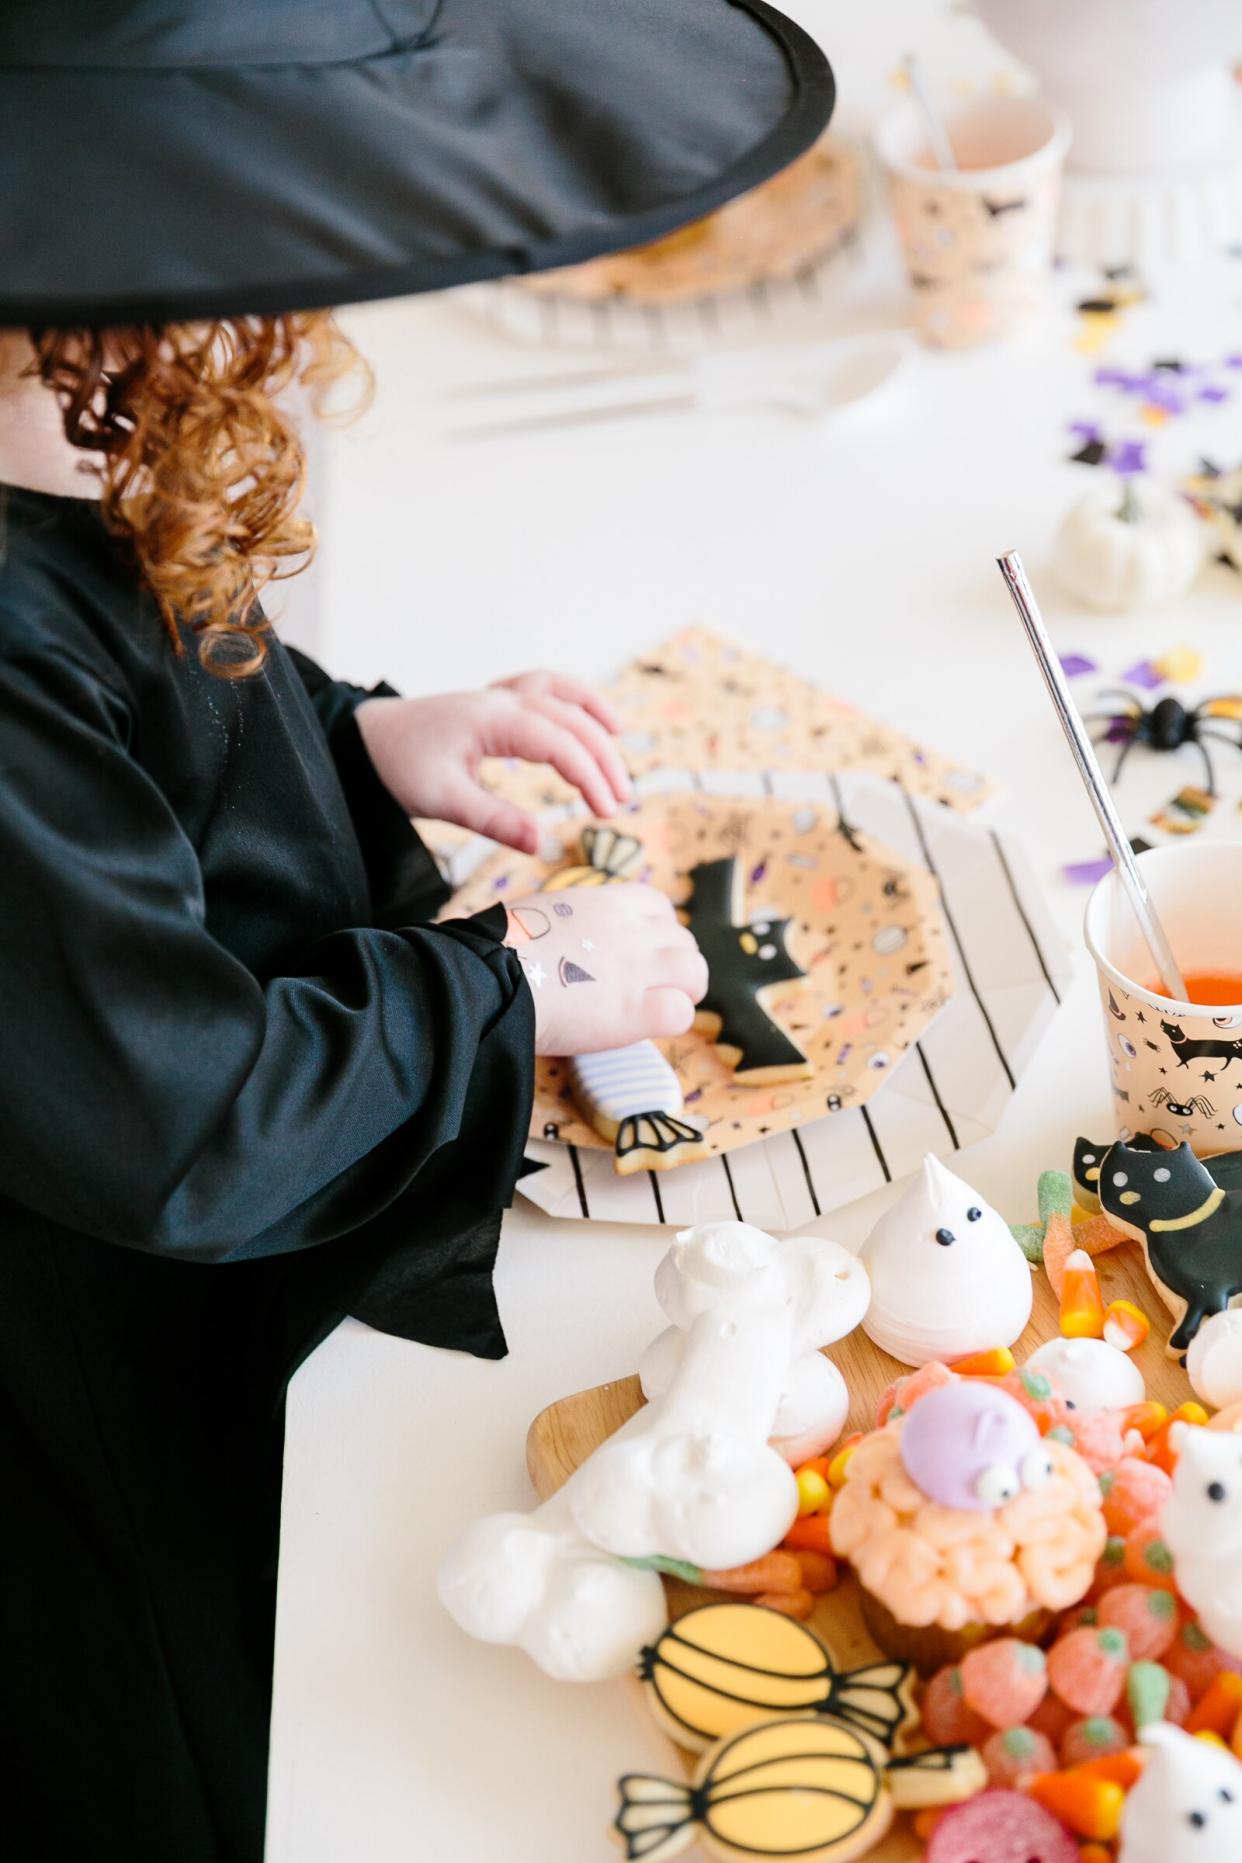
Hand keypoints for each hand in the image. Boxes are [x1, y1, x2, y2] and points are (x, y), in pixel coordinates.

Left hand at [355, 670, 630, 852]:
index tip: (606, 811)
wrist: (363, 739)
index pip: (560, 743)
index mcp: (493, 720)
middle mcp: (502, 700)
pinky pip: (544, 686)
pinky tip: (588, 716)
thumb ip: (495, 821)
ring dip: (594, 716)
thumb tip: (542, 845)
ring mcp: (498, 696)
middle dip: (602, 758)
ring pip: (562, 694)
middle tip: (618, 802)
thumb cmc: (398, 767)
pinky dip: (572, 696)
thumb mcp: (443, 801)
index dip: (590, 776)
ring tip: (620, 742)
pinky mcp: (493, 702)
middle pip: (571, 719)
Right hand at [502, 884, 707, 1055]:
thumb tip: (572, 939)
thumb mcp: (542, 913)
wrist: (488, 975)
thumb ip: (574, 921)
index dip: (658, 933)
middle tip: (650, 988)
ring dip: (682, 992)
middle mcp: (632, 930)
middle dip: (673, 965)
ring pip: (695, 974)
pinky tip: (644, 1026)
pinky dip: (669, 1021)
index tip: (641, 953)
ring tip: (656, 1008)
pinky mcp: (636, 1011)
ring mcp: (639, 970)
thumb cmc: (498, 948)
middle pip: (684, 942)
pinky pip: (681, 1013)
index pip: (660, 907)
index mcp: (608, 901)